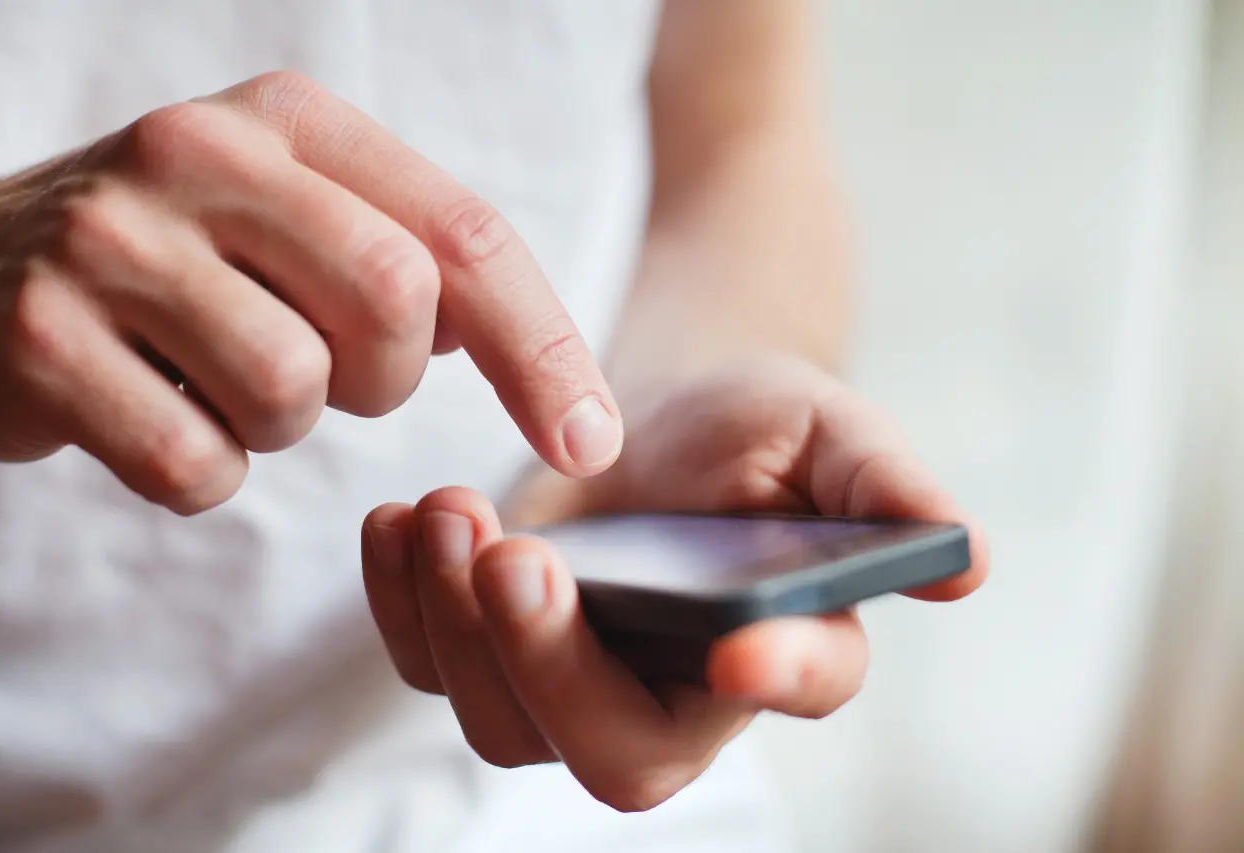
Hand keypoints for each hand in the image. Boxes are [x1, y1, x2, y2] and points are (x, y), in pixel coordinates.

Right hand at [0, 72, 621, 513]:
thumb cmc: (179, 260)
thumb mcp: (295, 219)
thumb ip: (409, 259)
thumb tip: (524, 353)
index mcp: (289, 122)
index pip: (464, 234)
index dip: (543, 347)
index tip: (590, 442)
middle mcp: (197, 154)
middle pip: (393, 304)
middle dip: (384, 380)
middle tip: (327, 375)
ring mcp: (109, 241)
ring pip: (292, 391)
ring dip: (281, 427)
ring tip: (219, 383)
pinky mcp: (37, 337)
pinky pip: (193, 462)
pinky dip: (201, 471)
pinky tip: (155, 415)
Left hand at [361, 354, 988, 810]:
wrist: (659, 417)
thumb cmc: (755, 424)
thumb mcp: (824, 428)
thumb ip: (883, 484)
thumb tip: (967, 560)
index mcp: (789, 639)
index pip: (802, 684)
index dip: (779, 677)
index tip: (738, 647)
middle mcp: (683, 692)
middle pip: (617, 751)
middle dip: (551, 665)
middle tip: (510, 552)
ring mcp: (581, 683)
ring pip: (507, 722)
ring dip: (457, 628)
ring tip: (442, 511)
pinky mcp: (501, 649)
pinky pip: (435, 668)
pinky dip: (402, 604)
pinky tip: (399, 523)